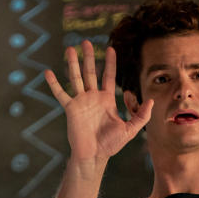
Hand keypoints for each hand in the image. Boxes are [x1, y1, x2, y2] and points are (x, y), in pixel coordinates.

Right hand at [45, 40, 152, 163]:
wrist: (94, 155)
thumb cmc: (111, 144)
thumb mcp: (131, 129)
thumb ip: (141, 115)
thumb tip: (151, 100)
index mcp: (107, 100)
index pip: (108, 76)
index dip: (110, 62)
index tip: (110, 48)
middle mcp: (93, 97)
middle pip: (91, 72)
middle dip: (89, 57)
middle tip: (86, 42)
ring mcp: (81, 102)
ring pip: (76, 78)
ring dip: (73, 63)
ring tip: (70, 49)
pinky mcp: (71, 109)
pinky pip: (61, 94)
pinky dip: (54, 84)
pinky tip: (48, 72)